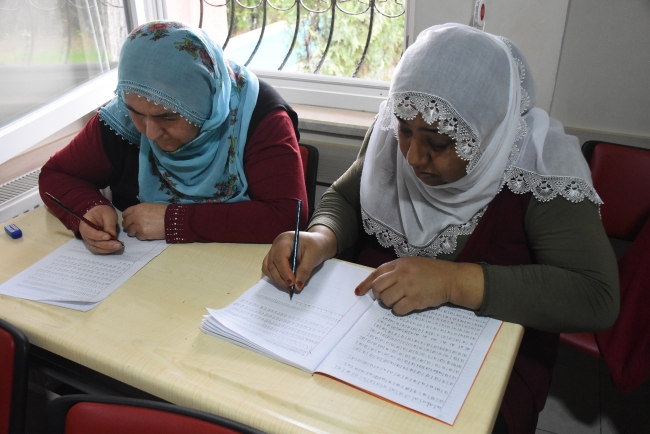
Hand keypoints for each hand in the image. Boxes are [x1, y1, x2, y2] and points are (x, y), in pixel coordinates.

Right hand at [79, 205, 121, 253]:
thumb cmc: (103, 211)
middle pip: (93, 242)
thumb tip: (113, 235)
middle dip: (106, 244)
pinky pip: (99, 249)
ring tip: (119, 246)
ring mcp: (89, 240)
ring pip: (96, 247)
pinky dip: (107, 250)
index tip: (108, 236)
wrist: (101, 213)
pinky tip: (116, 247)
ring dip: (108, 249)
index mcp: (85, 224)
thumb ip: (109, 224)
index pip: (88, 232)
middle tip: (118, 244)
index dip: (98, 236)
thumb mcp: (107, 214)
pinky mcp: (95, 243)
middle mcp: (85, 234)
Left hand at [122, 202, 167, 239]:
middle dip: (129, 226)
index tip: (131, 221)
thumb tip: (136, 216)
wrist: (172, 219)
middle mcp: (135, 216)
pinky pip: (138, 237)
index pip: (125, 214)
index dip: (127, 218)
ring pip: (130, 232)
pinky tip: (148, 234)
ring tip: (142, 231)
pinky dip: (142, 236)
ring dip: (134, 232)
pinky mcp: (143, 234)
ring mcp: (138, 226)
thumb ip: (140, 211)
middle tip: (135, 228)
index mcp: (137, 208)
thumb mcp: (150, 206)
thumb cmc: (164, 211)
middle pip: (125, 223)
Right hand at [262, 225, 336, 291]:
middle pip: (272, 264)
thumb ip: (304, 270)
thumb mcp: (313, 257)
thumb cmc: (316, 246)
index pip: (280, 257)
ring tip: (289, 287)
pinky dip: (275, 277)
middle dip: (281, 278)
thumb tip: (297, 286)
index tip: (292, 283)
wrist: (317, 243)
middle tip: (292, 288)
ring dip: (277, 279)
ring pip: (268, 268)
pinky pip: (269, 269)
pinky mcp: (274, 258)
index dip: (284, 271)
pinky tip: (285, 282)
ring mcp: (273, 251)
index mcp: (285, 240)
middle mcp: (276, 245)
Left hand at [355, 257, 483, 314]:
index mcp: (399, 263)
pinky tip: (407, 306)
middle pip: (378, 287)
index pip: (376, 273)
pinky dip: (399, 310)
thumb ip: (395, 271)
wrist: (450, 278)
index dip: (365, 284)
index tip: (358, 292)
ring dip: (389, 303)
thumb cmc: (430, 271)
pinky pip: (398, 309)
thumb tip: (378, 285)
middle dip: (378, 295)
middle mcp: (402, 274)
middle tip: (385, 297)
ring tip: (399, 301)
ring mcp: (409, 286)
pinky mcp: (416, 299)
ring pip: (386, 299)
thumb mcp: (411, 264)